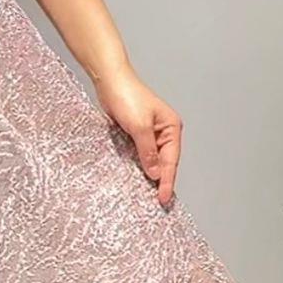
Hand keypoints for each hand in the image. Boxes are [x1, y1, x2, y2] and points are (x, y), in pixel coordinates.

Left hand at [90, 62, 180, 206]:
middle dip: (161, 179)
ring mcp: (150, 132)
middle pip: (165, 161)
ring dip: (150, 173)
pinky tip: (137, 175)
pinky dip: (140, 164)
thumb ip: (147, 151)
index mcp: (171, 127)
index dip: (167, 180)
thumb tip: (154, 173)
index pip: (171, 160)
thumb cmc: (127, 96)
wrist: (110, 81)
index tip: (163, 198)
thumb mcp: (139, 127)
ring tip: (149, 193)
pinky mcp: (136, 132)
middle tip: (158, 201)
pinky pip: (141, 153)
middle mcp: (164, 131)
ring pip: (152, 159)